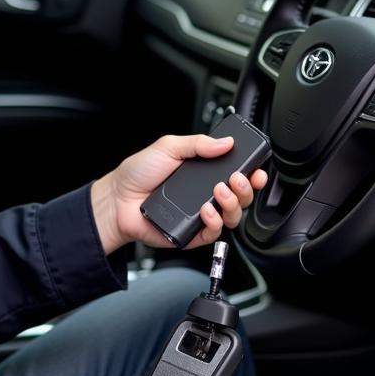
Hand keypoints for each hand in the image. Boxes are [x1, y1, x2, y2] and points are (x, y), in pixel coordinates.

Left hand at [90, 133, 269, 253]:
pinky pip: (214, 232)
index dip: (252, 172)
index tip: (257, 168)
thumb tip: (225, 141)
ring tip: (219, 192)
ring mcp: (200, 215)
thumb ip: (197, 143)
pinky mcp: (192, 233)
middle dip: (247, 187)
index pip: (236, 173)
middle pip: (242, 196)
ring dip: (233, 203)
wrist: (117, 199)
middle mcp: (206, 194)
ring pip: (233, 216)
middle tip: (237, 178)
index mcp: (203, 173)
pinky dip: (214, 221)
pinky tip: (206, 210)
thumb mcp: (168, 147)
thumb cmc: (138, 174)